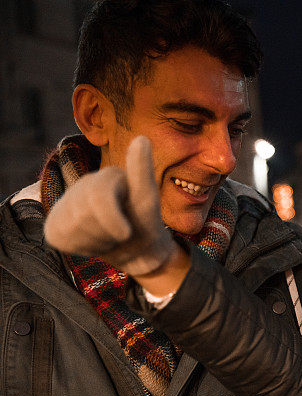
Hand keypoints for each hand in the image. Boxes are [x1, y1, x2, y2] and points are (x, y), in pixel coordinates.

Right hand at [44, 136, 176, 275]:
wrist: (137, 252)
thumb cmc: (145, 223)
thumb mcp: (148, 202)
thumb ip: (142, 172)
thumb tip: (141, 138)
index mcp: (109, 176)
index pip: (97, 197)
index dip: (111, 221)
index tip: (125, 233)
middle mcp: (84, 184)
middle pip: (84, 214)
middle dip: (107, 233)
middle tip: (123, 234)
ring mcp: (67, 203)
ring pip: (72, 228)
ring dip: (98, 242)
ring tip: (112, 237)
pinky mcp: (55, 222)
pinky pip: (61, 238)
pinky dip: (82, 248)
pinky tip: (95, 241)